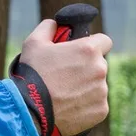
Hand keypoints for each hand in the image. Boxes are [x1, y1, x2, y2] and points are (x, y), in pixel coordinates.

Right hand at [19, 20, 110, 135]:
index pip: (105, 41)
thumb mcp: (34, 41)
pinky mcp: (101, 111)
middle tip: (66, 74)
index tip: (82, 51)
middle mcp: (100, 70)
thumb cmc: (32, 73)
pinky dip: (86, 104)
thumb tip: (56, 24)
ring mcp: (102, 92)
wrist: (30, 109)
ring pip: (98, 85)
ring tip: (64, 92)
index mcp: (88, 50)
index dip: (93, 44)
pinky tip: (69, 105)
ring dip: (86, 86)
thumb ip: (49, 27)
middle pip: (99, 64)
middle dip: (86, 67)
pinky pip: (97, 103)